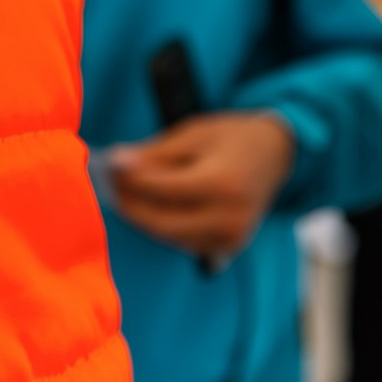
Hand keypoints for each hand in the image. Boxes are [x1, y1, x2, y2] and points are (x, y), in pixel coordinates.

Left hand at [110, 112, 295, 258]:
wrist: (275, 154)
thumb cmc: (231, 138)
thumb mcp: (193, 135)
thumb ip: (154, 154)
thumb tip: (116, 164)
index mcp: (223, 184)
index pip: (162, 190)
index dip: (129, 180)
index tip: (107, 166)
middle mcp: (230, 217)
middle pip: (161, 222)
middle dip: (129, 204)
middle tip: (107, 184)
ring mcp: (232, 237)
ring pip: (168, 235)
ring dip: (141, 215)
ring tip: (121, 191)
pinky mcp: (228, 247)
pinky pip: (182, 240)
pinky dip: (160, 224)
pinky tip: (146, 204)